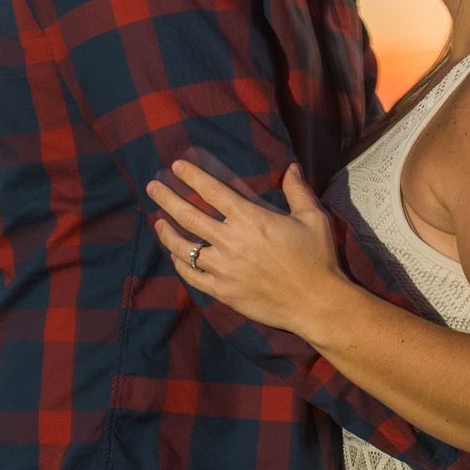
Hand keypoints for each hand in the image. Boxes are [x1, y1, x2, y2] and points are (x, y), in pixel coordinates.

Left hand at [147, 160, 341, 335]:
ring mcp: (223, 269)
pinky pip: (192, 276)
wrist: (316, 303)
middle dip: (166, 198)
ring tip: (158, 222)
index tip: (176, 166)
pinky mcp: (223, 291)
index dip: (192, 176)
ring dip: (167, 232)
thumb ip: (297, 190)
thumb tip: (290, 167)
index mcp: (250, 219)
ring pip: (184, 247)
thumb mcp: (313, 218)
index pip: (212, 191)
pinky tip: (175, 255)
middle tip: (152, 186)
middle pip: (188, 215)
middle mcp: (231, 241)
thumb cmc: (318, 258)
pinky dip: (180, 264)